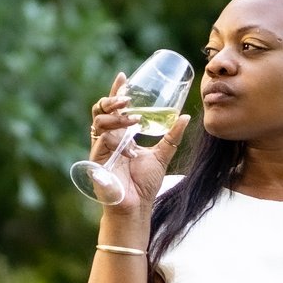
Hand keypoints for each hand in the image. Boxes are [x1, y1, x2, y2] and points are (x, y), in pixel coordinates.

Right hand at [88, 71, 190, 208]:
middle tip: (127, 97)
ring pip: (99, 120)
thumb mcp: (162, 155)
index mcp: (120, 135)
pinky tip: (128, 131)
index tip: (124, 76)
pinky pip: (100, 138)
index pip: (115, 109)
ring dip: (115, 115)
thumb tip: (185, 117)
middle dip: (112, 99)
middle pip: (101, 110)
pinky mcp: (97, 158)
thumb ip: (172, 136)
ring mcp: (101, 147)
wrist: (137, 206)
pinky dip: (114, 131)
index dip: (116, 91)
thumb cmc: (144, 184)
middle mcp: (108, 139)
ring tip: (132, 116)